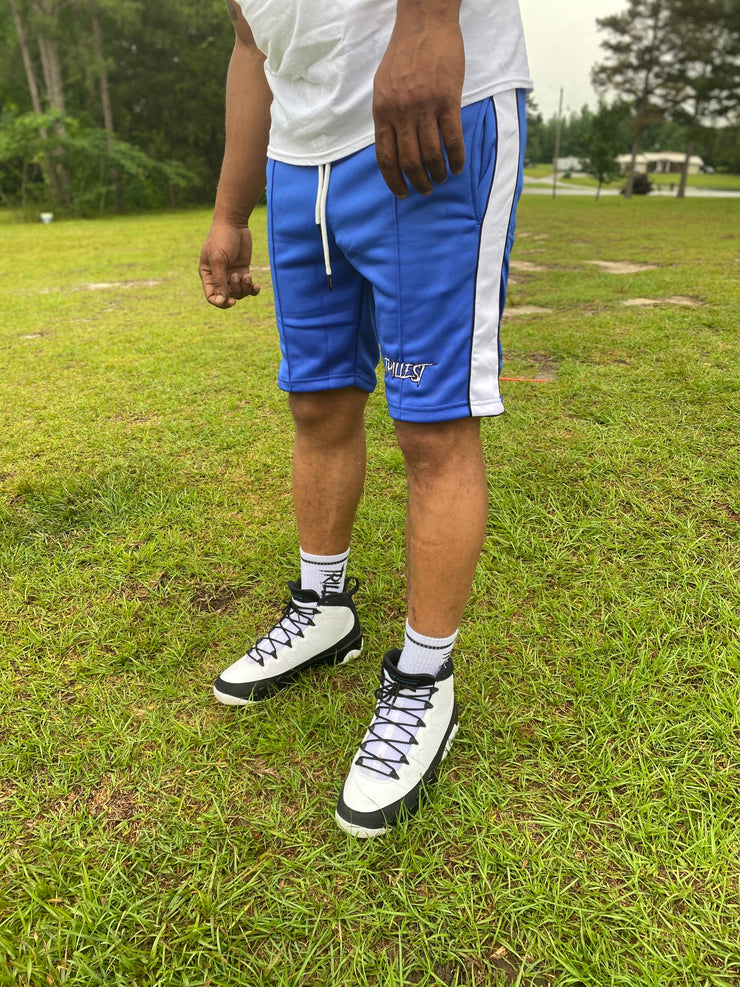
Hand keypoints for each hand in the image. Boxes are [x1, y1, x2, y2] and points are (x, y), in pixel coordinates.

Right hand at [198, 223, 259, 307]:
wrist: (234, 223)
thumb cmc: (222, 239)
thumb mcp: (218, 260)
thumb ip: (219, 281)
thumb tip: (221, 301)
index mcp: (208, 274)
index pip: (212, 296)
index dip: (221, 302)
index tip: (231, 301)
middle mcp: (219, 276)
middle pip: (227, 296)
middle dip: (235, 290)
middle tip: (238, 276)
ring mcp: (231, 274)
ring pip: (239, 293)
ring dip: (244, 288)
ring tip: (247, 276)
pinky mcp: (243, 271)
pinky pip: (248, 287)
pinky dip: (252, 289)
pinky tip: (255, 285)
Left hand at [372, 14, 464, 197]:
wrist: (425, 23)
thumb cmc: (404, 54)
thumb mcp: (384, 86)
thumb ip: (386, 115)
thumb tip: (391, 144)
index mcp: (383, 111)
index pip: (385, 157)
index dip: (394, 180)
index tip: (402, 193)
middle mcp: (401, 113)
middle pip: (409, 161)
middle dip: (418, 182)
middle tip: (426, 190)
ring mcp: (425, 107)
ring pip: (431, 154)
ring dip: (438, 173)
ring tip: (442, 179)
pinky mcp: (448, 101)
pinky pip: (452, 139)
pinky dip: (456, 158)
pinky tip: (458, 166)